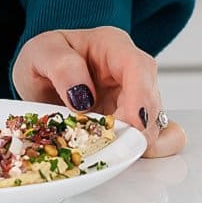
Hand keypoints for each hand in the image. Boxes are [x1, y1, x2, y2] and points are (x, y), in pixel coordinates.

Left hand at [11, 25, 186, 158]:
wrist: (41, 80)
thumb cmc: (46, 61)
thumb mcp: (40, 53)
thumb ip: (60, 66)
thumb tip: (82, 95)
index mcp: (112, 46)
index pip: (138, 66)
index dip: (139, 97)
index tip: (130, 124)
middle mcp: (131, 72)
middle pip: (151, 100)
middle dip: (135, 128)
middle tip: (109, 145)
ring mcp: (137, 100)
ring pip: (157, 124)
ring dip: (137, 144)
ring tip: (109, 151)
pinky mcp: (137, 125)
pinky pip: (162, 140)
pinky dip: (149, 153)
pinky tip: (127, 157)